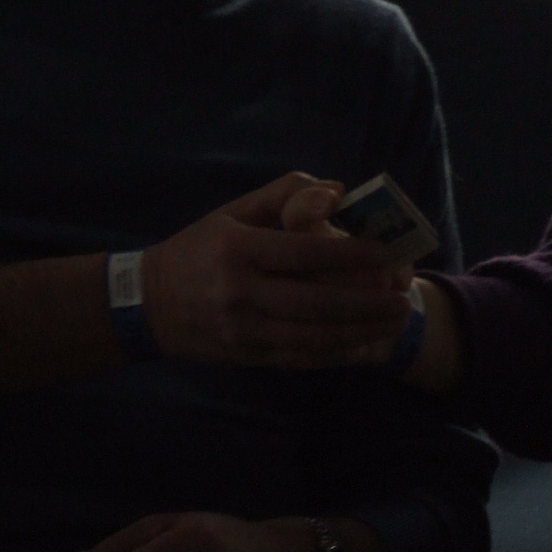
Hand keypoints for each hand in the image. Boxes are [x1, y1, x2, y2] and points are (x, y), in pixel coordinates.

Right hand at [142, 173, 410, 367]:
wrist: (148, 305)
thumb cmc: (200, 248)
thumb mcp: (234, 210)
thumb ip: (286, 193)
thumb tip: (338, 191)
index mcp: (238, 249)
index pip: (303, 254)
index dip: (350, 255)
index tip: (386, 254)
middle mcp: (241, 293)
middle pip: (316, 303)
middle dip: (367, 302)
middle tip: (403, 296)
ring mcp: (243, 331)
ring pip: (313, 338)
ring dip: (361, 332)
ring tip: (395, 321)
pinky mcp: (247, 357)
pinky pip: (300, 359)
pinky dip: (337, 355)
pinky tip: (365, 345)